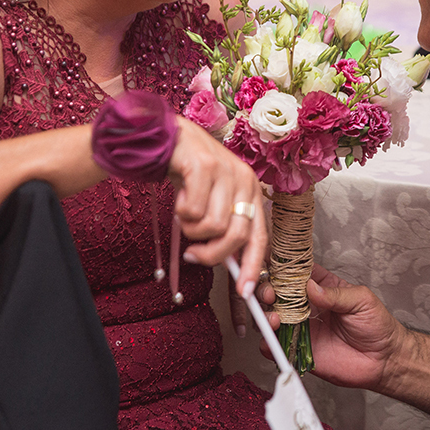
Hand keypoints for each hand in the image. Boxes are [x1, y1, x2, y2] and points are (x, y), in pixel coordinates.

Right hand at [168, 116, 265, 297]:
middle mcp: (244, 180)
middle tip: (193, 253)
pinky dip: (181, 212)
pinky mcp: (205, 165)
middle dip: (212, 254)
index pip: (260, 236)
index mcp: (252, 191)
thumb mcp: (213, 199)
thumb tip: (227, 264)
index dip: (253, 267)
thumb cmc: (191, 172)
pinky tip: (179, 196)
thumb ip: (223, 226)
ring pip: (213, 226)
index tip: (244, 292)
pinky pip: (193, 211)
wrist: (169, 136)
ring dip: (192, 229)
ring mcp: (226, 171)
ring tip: (185, 213)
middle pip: (236, 236)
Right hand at [262, 264, 405, 391]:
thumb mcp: (361, 300)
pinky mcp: (301, 350)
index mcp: (320, 286)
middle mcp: (306, 305)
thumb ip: (335, 294)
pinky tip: (272, 341)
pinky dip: (269, 344)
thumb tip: (310, 287)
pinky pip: (278, 347)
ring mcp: (301, 327)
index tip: (273, 269)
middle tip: (271, 296)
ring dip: (266, 316)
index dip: (281, 269)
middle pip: (276, 293)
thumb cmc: (377, 324)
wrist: (384, 359)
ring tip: (275, 319)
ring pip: (272, 318)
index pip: (294, 272)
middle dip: (267, 291)